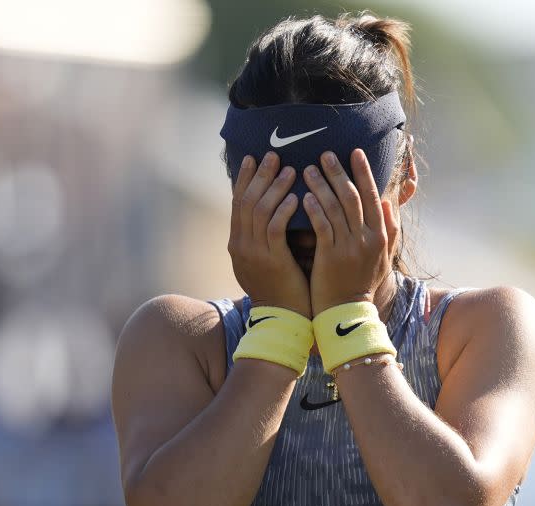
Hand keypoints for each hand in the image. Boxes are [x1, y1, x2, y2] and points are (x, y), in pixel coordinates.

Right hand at [228, 151, 311, 318]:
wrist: (283, 320)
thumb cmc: (282, 288)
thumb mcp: (267, 259)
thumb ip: (266, 236)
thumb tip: (275, 209)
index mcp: (238, 243)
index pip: (238, 203)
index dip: (245, 179)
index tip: (253, 158)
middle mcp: (241, 246)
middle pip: (246, 201)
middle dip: (259, 176)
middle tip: (272, 155)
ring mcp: (254, 254)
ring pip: (259, 211)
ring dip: (275, 188)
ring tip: (290, 169)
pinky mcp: (271, 261)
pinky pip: (275, 228)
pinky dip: (284, 210)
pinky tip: (297, 196)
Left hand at [302, 149, 396, 316]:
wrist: (347, 313)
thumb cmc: (362, 283)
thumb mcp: (383, 258)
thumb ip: (388, 230)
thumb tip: (388, 204)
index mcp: (381, 236)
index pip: (373, 196)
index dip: (364, 173)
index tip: (354, 152)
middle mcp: (367, 238)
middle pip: (353, 197)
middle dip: (339, 173)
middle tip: (325, 154)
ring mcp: (349, 247)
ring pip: (335, 208)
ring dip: (321, 186)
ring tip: (307, 169)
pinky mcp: (331, 256)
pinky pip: (322, 226)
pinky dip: (314, 209)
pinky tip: (303, 196)